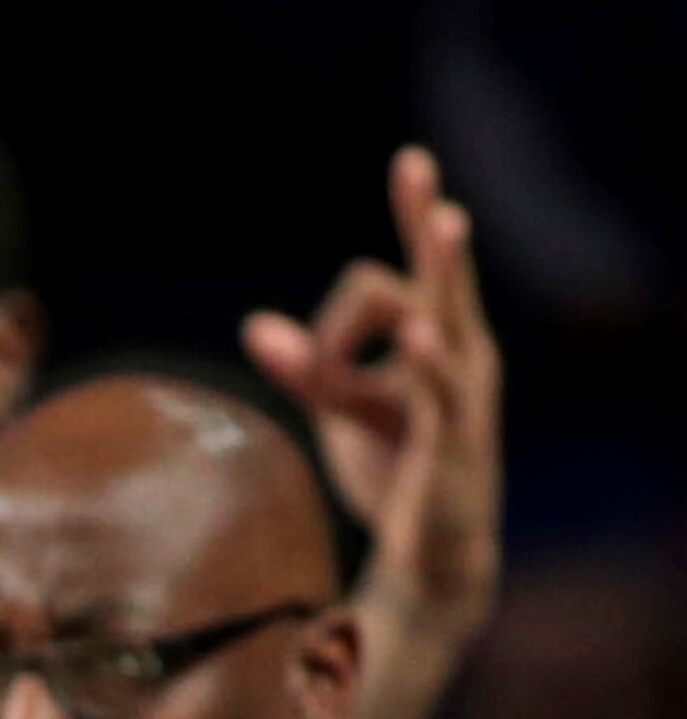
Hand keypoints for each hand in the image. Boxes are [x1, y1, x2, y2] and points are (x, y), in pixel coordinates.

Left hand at [245, 147, 502, 700]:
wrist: (433, 555)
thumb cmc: (395, 471)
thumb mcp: (344, 413)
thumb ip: (309, 370)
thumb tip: (256, 327)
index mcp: (434, 338)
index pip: (395, 277)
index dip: (335, 316)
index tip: (303, 356)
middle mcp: (459, 350)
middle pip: (439, 271)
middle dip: (423, 216)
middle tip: (413, 163)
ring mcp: (461, 389)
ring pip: (448, 316)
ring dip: (443, 268)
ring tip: (444, 220)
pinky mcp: (453, 435)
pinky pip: (440, 390)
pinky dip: (425, 361)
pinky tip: (416, 334)